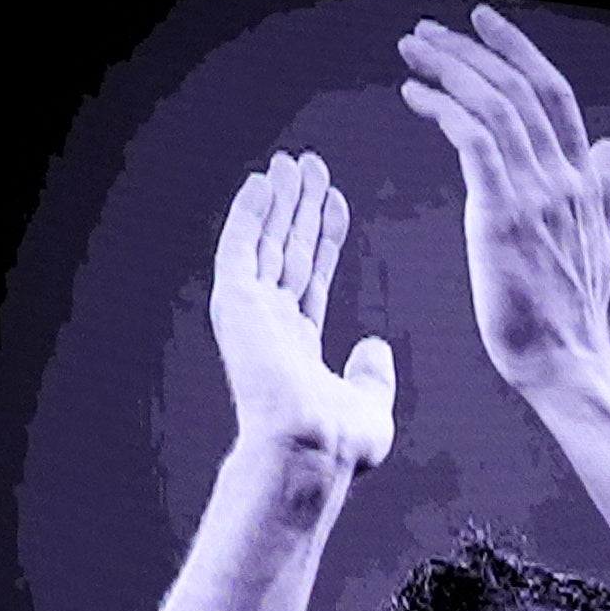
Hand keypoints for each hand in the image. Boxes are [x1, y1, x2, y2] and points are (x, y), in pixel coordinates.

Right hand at [207, 150, 393, 473]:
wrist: (311, 449)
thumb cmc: (340, 445)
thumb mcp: (370, 407)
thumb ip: (372, 376)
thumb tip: (375, 346)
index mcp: (297, 347)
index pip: (311, 277)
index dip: (324, 236)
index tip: (335, 200)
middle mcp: (270, 326)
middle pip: (287, 251)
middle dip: (300, 208)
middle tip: (310, 165)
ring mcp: (251, 314)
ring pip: (266, 242)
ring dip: (279, 200)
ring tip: (291, 162)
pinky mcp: (234, 303)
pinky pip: (240, 246)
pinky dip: (249, 212)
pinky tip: (261, 181)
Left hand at [397, 7, 609, 398]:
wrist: (566, 362)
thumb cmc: (574, 313)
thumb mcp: (604, 241)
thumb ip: (608, 189)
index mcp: (584, 179)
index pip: (554, 93)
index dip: (519, 50)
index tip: (483, 22)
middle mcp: (563, 177)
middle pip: (518, 88)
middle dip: (470, 49)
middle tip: (426, 33)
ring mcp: (535, 195)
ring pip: (494, 105)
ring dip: (449, 69)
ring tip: (412, 53)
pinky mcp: (502, 216)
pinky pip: (473, 141)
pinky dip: (443, 108)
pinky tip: (415, 96)